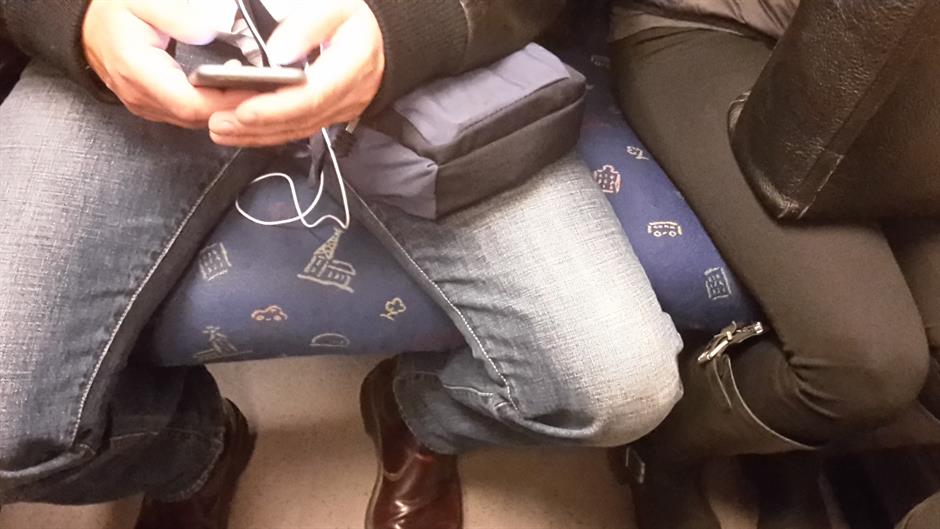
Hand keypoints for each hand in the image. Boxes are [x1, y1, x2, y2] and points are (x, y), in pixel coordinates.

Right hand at [82, 0, 255, 127]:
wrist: (87, 24)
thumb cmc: (113, 9)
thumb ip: (179, 17)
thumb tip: (210, 33)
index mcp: (136, 69)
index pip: (190, 103)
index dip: (227, 101)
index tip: (256, 89)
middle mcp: (140, 96)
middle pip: (197, 117)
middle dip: (233, 107)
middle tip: (266, 90)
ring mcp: (145, 106)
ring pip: (194, 121)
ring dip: (224, 109)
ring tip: (253, 89)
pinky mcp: (152, 107)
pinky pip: (187, 115)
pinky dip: (211, 108)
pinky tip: (230, 92)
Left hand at [207, 0, 384, 146]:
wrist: (387, 41)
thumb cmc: (361, 22)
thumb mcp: (338, 7)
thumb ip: (306, 27)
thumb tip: (277, 54)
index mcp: (352, 66)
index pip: (312, 96)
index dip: (276, 107)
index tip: (243, 109)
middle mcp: (347, 96)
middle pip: (298, 119)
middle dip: (254, 124)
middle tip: (216, 120)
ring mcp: (339, 110)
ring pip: (295, 130)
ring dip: (255, 134)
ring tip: (219, 129)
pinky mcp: (329, 116)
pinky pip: (297, 130)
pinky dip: (266, 134)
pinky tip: (240, 132)